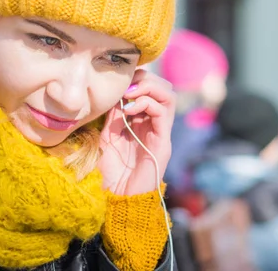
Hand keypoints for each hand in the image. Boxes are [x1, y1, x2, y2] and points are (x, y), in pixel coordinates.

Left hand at [97, 69, 174, 195]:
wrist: (118, 197)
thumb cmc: (112, 172)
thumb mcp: (108, 136)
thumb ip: (114, 116)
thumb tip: (117, 94)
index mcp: (143, 121)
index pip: (151, 89)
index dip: (138, 79)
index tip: (120, 81)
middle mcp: (155, 124)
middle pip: (164, 88)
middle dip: (146, 79)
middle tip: (127, 85)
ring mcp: (161, 132)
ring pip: (169, 96)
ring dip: (149, 88)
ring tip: (130, 94)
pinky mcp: (162, 142)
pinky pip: (163, 113)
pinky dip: (147, 103)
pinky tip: (130, 109)